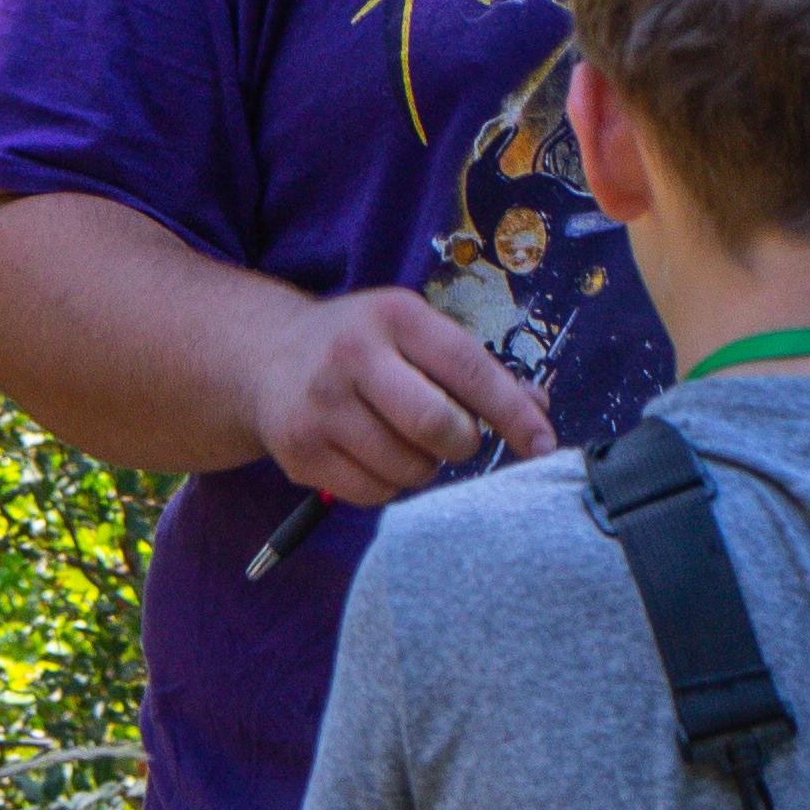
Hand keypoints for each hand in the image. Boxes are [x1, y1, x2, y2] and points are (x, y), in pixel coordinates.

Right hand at [246, 288, 553, 507]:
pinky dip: (389, 484)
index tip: (542, 444)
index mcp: (395, 316)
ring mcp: (321, 406)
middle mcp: (352, 355)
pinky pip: (375, 493)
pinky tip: (373, 455)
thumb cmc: (364, 346)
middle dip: (461, 443)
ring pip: (409, 468)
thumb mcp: (414, 334)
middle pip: (436, 425)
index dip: (512, 412)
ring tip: (404, 440)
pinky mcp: (300, 451)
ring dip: (424, 466)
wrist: (266, 356)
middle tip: (455, 437)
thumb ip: (476, 370)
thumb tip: (538, 412)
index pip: (468, 368)